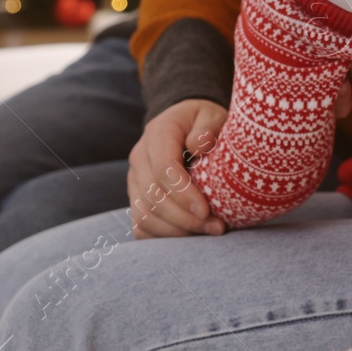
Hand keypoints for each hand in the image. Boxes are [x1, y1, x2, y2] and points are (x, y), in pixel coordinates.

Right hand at [126, 98, 227, 238]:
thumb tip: (198, 146)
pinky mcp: (136, 197)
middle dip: (186, 218)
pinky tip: (190, 236)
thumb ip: (208, 127)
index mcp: (158, 133)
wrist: (184, 123)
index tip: (207, 210)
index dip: (184, 194)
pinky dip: (163, 236)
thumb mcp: (212, 114)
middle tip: (217, 227)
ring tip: (208, 231)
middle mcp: (140, 157)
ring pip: (145, 215)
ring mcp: (134, 179)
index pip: (163, 168)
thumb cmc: (203, 121)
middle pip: (154, 197)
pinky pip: (141, 225)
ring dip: (177, 230)